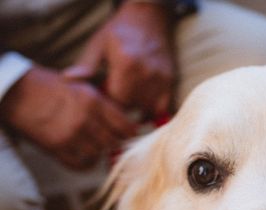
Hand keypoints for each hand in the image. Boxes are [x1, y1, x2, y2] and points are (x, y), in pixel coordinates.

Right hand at [0, 66, 135, 169]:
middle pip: (114, 142)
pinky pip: (81, 165)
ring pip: (99, 154)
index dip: (130, 132)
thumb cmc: (47, 85)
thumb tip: (124, 114)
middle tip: (111, 140)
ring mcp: (70, 136)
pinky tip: (84, 156)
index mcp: (93, 101)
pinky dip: (86, 163)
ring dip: (99, 152)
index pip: (125, 126)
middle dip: (115, 142)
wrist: (14, 91)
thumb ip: (101, 100)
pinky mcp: (56, 148)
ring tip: (95, 145)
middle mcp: (85, 119)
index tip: (128, 133)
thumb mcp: (79, 84)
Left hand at [64, 1, 175, 115]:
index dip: (107, 105)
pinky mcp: (170, 80)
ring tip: (127, 101)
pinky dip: (153, 110)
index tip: (102, 101)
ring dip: (136, 110)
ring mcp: (160, 78)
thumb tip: (68, 79)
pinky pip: (163, 107)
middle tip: (113, 102)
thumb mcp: (99, 43)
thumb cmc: (121, 30)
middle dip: (120, 108)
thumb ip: (86, 64)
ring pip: (146, 109)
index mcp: (125, 64)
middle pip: (130, 107)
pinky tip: (145, 106)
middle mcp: (145, 73)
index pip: (115, 99)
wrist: (149, 16)